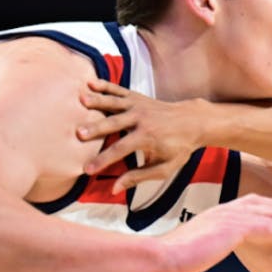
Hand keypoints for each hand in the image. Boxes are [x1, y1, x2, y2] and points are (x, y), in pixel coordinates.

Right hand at [78, 80, 211, 191]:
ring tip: (81, 100)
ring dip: (97, 101)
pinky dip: (105, 86)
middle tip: (78, 134)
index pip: (121, 150)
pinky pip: (119, 90)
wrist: (193, 121)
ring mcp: (139, 105)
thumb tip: (114, 188)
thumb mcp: (164, 168)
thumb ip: (139, 177)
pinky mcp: (137, 97)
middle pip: (114, 124)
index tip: (88, 169)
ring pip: (115, 103)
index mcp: (148, 137)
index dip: (104, 160)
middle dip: (96, 128)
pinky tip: (90, 83)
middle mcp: (142, 119)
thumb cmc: (178, 148)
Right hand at [163, 194, 271, 271]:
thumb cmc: (172, 257)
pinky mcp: (236, 227)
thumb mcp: (192, 247)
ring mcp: (231, 216)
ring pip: (271, 217)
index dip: (268, 207)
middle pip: (264, 206)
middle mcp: (225, 209)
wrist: (164, 256)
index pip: (248, 203)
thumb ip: (203, 245)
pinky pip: (269, 227)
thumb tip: (199, 254)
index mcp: (216, 212)